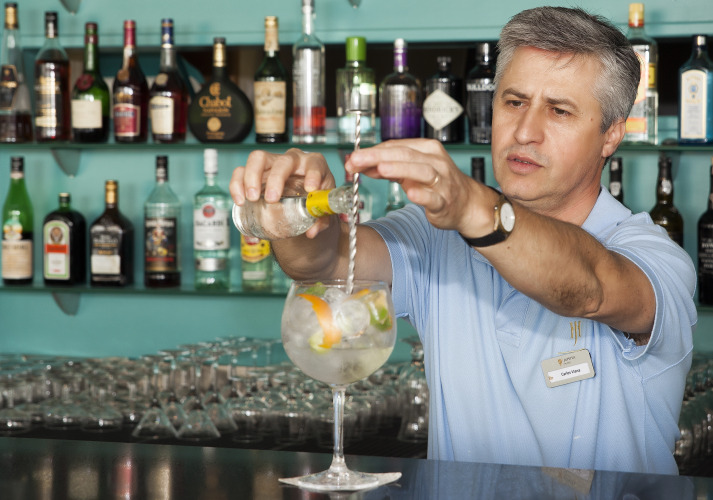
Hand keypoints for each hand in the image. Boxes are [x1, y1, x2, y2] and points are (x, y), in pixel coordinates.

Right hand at [230, 148, 336, 237]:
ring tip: (251, 198)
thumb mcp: (321, 207)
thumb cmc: (313, 196)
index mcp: (313, 165)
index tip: (310, 189)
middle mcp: (292, 160)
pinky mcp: (256, 171)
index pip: (315, 163)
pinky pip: (241, 171)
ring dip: (252, 177)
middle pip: (283, 161)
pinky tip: (240, 201)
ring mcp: (272, 163)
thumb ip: (320, 220)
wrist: (301, 196)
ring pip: (258, 159)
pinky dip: (237, 184)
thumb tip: (312, 232)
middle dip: (275, 179)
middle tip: (271, 199)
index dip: (313, 174)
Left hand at [346, 139, 494, 234]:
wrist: (466, 204)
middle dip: (378, 157)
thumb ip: (387, 168)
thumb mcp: (410, 172)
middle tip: (357, 160)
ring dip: (400, 169)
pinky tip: (411, 193)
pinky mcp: (445, 201)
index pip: (396, 146)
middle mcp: (435, 162)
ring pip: (420, 171)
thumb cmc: (436, 184)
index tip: (353, 157)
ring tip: (381, 169)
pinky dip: (422, 195)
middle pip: (405, 155)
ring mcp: (442, 181)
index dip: (372, 151)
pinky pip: (433, 197)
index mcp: (426, 150)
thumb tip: (361, 164)